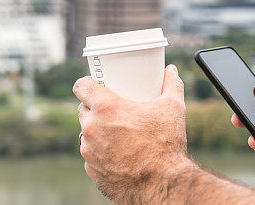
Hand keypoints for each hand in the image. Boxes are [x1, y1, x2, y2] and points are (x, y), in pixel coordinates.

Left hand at [74, 64, 194, 202]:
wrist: (162, 184)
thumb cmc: (166, 144)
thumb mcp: (173, 107)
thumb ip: (171, 84)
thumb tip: (171, 70)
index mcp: (106, 108)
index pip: (81, 86)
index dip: (86, 83)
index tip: (94, 84)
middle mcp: (92, 128)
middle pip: (83, 109)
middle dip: (93, 107)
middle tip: (111, 107)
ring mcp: (89, 151)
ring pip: (86, 133)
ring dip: (96, 130)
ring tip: (114, 130)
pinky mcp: (92, 170)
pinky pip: (91, 154)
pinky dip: (100, 151)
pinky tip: (115, 151)